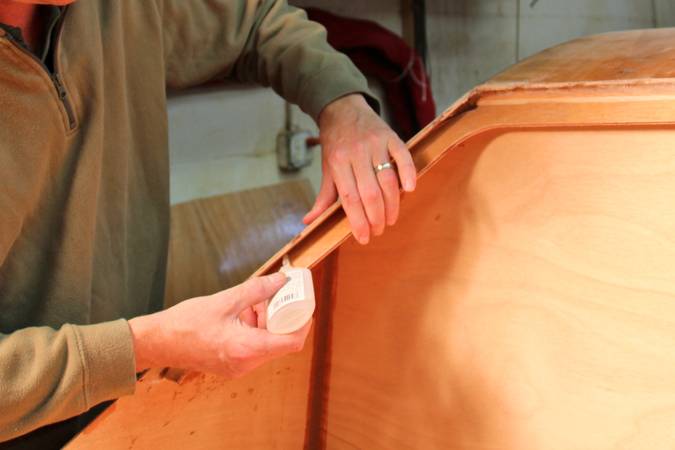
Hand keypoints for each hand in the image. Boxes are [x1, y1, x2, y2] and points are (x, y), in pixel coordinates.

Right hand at [128, 273, 311, 377]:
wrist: (157, 342)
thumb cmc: (185, 322)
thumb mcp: (225, 300)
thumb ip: (257, 290)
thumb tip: (282, 280)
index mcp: (246, 348)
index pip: (291, 342)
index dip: (303, 323)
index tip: (304, 305)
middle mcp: (246, 364)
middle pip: (281, 342)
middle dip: (283, 318)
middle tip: (279, 296)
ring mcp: (239, 367)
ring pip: (268, 344)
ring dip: (267, 323)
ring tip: (254, 302)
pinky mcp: (232, 365)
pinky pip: (254, 348)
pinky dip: (255, 330)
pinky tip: (243, 313)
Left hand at [303, 94, 416, 244]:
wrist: (343, 109)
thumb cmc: (336, 144)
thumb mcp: (327, 168)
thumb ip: (323, 197)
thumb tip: (309, 222)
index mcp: (338, 162)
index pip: (349, 198)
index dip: (358, 221)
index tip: (364, 237)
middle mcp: (356, 153)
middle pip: (370, 192)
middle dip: (376, 217)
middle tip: (379, 231)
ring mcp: (375, 143)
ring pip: (387, 179)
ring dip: (392, 204)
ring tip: (391, 220)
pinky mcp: (391, 136)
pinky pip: (402, 156)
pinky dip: (408, 173)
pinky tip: (409, 190)